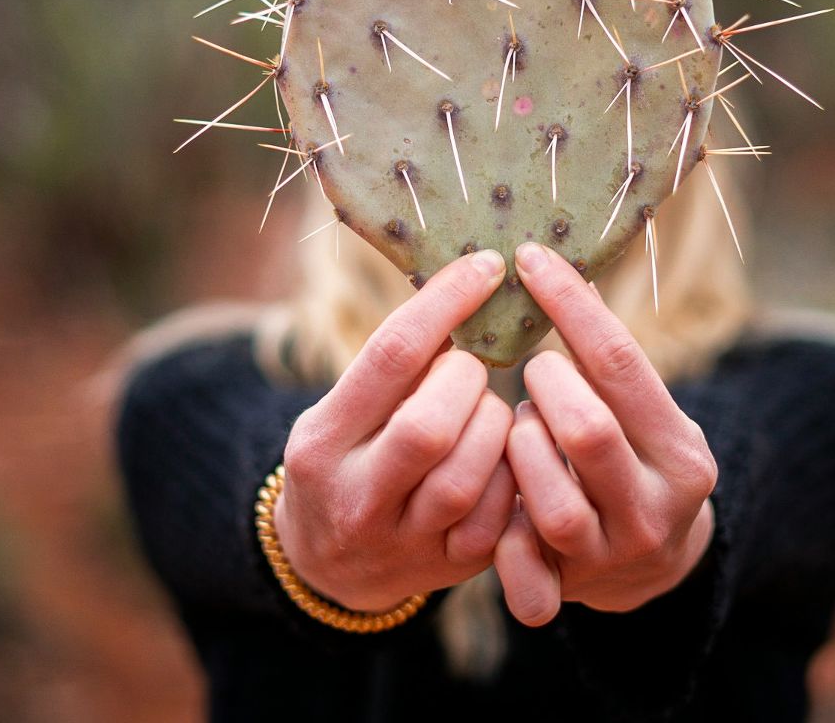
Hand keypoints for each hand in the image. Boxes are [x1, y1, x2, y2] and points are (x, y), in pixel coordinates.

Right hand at [277, 249, 517, 611]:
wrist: (328, 567)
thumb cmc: (346, 461)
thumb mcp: (339, 413)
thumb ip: (393, 370)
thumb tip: (467, 287)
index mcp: (321, 444)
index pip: (390, 357)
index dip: (446, 304)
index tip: (486, 266)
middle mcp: (356, 498)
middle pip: (429, 427)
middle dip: (467, 382)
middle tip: (470, 370)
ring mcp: (404, 542)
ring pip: (469, 476)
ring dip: (494, 427)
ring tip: (485, 413)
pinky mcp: (450, 567)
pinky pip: (500, 515)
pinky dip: (513, 473)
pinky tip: (504, 454)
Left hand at [493, 242, 718, 626]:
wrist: (652, 565)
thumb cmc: (633, 458)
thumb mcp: (644, 415)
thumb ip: (608, 367)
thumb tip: (552, 266)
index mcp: (681, 452)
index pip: (620, 363)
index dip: (569, 305)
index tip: (528, 260)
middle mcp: (655, 508)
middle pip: (586, 431)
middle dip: (544, 388)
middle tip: (532, 370)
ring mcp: (613, 555)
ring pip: (550, 501)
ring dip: (519, 452)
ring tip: (520, 431)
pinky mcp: (570, 590)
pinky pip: (525, 572)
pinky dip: (502, 539)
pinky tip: (497, 501)